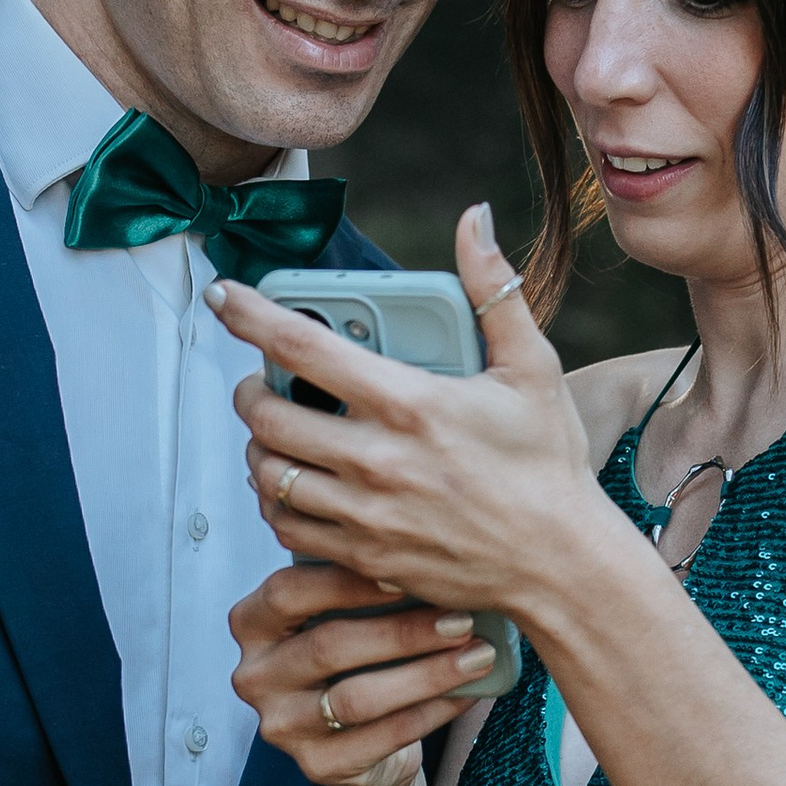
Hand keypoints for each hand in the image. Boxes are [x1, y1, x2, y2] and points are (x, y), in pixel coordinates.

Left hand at [211, 206, 600, 629]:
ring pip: (269, 473)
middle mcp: (378, 460)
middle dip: (250, 389)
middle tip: (260, 380)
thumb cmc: (547, 466)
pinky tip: (295, 484)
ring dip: (259, 446)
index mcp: (411, 403)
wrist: (560, 564)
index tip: (225, 296)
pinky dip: (277, 501)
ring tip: (276, 431)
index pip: (304, 346)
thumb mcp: (532, 367)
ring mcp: (366, 513)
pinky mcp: (364, 554)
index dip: (251, 314)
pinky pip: (288, 527)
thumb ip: (494, 288)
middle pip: (269, 415)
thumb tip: (475, 221)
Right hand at [228, 562, 495, 785]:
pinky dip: (432, 712)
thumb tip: (425, 562)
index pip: (288, 591)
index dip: (347, 582)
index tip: (409, 574)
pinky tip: (470, 694)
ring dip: (426, 675)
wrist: (362, 741)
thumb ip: (360, 588)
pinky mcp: (315, 766)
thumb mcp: (342, 614)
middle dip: (403, 631)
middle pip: (329, 647)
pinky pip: (382, 738)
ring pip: (357, 698)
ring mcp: (280, 726)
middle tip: (462, 619)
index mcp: (251, 622)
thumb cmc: (357, 656)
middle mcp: (254, 675)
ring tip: (478, 656)